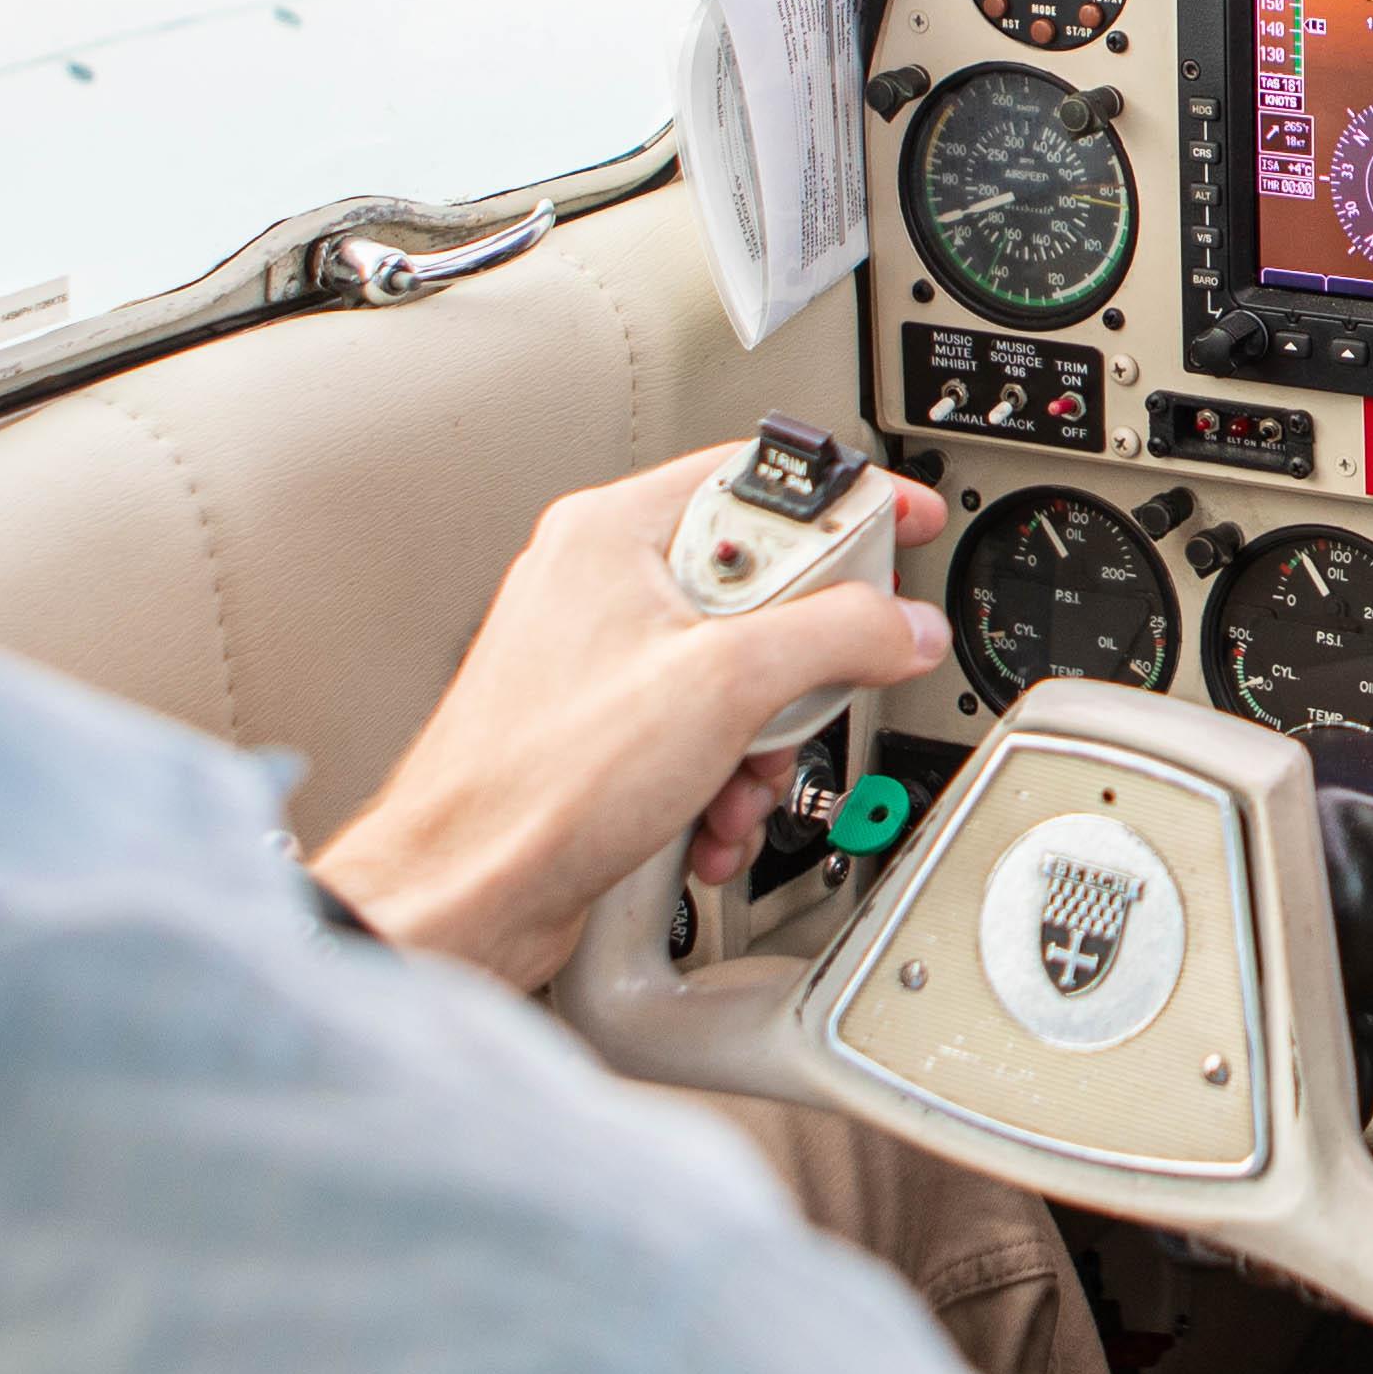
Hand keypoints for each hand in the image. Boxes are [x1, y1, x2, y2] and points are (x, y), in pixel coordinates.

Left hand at [310, 446, 948, 992]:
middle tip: (806, 699)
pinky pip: (701, 731)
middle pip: (763, 587)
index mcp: (616, 533)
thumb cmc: (538, 783)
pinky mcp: (603, 732)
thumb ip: (836, 636)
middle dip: (799, 669)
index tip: (908, 526)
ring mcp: (600, 660)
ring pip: (738, 673)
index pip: (762, 478)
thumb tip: (903, 623)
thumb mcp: (724, 686)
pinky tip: (707, 819)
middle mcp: (601, 583)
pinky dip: (722, 780)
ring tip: (740, 781)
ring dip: (763, 742)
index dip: (848, 502)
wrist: (464, 896)